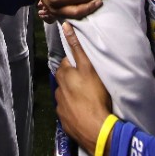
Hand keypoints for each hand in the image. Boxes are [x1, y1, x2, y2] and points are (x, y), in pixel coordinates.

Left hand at [55, 22, 112, 155]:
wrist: (96, 129)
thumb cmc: (94, 95)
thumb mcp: (89, 68)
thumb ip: (77, 47)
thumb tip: (65, 26)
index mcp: (63, 76)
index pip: (67, 64)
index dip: (77, 64)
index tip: (86, 69)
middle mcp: (58, 90)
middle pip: (65, 80)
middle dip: (73, 79)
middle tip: (89, 83)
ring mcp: (60, 107)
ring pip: (66, 95)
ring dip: (73, 95)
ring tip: (87, 98)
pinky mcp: (64, 121)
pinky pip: (68, 111)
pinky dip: (73, 109)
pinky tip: (84, 111)